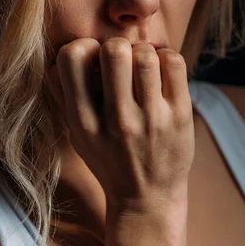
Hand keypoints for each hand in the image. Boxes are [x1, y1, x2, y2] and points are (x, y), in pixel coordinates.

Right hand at [48, 37, 193, 217]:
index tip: (93, 61)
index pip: (72, 57)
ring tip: (143, 67)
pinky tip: (161, 70)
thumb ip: (66, 96)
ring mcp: (151, 120)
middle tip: (122, 61)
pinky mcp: (180, 118)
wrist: (146, 199)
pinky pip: (174, 64)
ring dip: (143, 52)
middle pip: (114, 50)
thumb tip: (64, 53)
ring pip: (146, 55)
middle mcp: (116, 121)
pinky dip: (167, 56)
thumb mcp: (77, 135)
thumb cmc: (109, 159)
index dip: (83, 47)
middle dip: (117, 46)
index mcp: (83, 122)